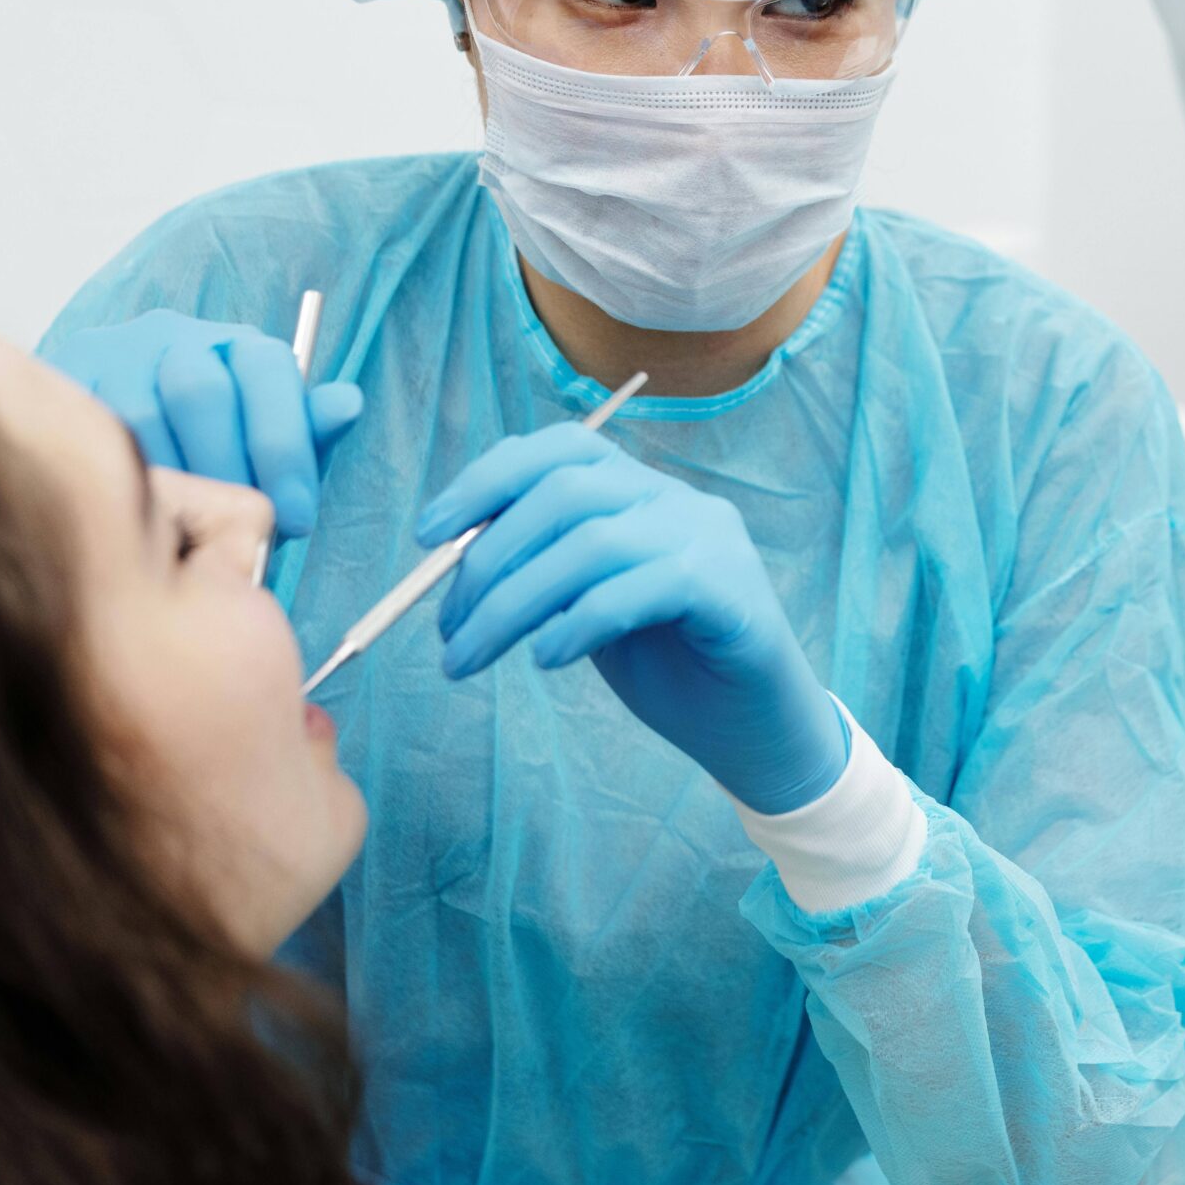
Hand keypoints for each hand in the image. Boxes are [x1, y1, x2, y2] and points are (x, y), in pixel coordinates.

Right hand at [46, 309, 362, 539]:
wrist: (119, 453)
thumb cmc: (216, 455)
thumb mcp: (271, 450)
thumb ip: (308, 434)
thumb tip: (347, 403)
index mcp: (239, 348)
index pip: (268, 371)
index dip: (285, 448)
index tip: (296, 516)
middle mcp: (177, 337)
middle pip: (201, 391)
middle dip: (227, 470)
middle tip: (238, 528)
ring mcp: (117, 353)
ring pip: (143, 415)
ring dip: (174, 484)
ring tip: (190, 532)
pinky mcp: (69, 379)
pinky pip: (92, 432)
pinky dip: (123, 481)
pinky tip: (142, 514)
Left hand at [419, 424, 848, 813]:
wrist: (757, 733)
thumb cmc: (669, 670)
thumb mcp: (587, 610)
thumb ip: (543, 573)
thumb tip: (453, 561)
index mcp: (642, 491)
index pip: (558, 450)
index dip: (485, 481)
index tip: (427, 536)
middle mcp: (679, 500)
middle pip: (565, 494)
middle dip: (488, 560)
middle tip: (447, 628)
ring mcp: (712, 540)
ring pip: (593, 543)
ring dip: (514, 603)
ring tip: (471, 657)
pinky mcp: (732, 591)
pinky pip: (640, 588)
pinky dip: (578, 622)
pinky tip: (546, 659)